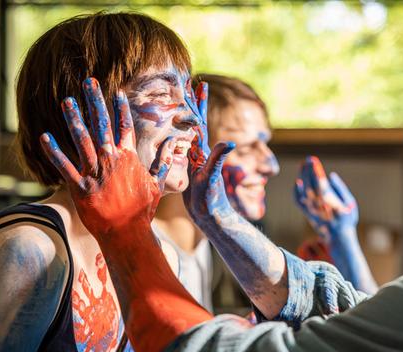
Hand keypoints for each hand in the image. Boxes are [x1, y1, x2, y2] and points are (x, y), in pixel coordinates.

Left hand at [40, 77, 175, 237]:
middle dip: (95, 101)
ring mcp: (95, 172)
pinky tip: (45, 136)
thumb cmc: (142, 210)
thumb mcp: (157, 184)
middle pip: (101, 124)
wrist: (127, 233)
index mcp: (130, 157)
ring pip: (82, 139)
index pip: (125, 126)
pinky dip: (54, 151)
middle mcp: (112, 159)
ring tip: (67, 101)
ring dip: (74, 118)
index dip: (120, 108)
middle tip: (88, 82)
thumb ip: (162, 162)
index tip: (117, 92)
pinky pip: (64, 165)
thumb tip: (173, 144)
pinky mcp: (80, 186)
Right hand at [184, 81, 234, 221]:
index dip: (199, 104)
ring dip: (183, 117)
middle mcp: (200, 152)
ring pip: (186, 133)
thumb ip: (218, 159)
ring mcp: (194, 160)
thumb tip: (231, 141)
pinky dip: (175, 138)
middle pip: (195, 122)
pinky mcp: (188, 170)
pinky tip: (171, 135)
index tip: (200, 84)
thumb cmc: (211, 199)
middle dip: (192, 103)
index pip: (200, 121)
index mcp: (203, 151)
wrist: (210, 216)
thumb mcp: (212, 178)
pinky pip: (180, 149)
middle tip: (189, 84)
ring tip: (178, 103)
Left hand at [294, 156, 357, 240]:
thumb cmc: (346, 219)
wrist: (338, 237)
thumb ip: (340, 189)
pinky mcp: (306, 213)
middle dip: (307, 170)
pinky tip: (298, 182)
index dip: (315, 171)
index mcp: (329, 202)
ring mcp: (310, 210)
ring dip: (301, 176)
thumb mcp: (350, 203)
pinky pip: (297, 200)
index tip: (314, 160)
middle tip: (308, 159)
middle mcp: (317, 205)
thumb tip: (331, 176)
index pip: (320, 182)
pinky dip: (295, 190)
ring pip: (302, 190)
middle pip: (308, 184)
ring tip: (303, 166)